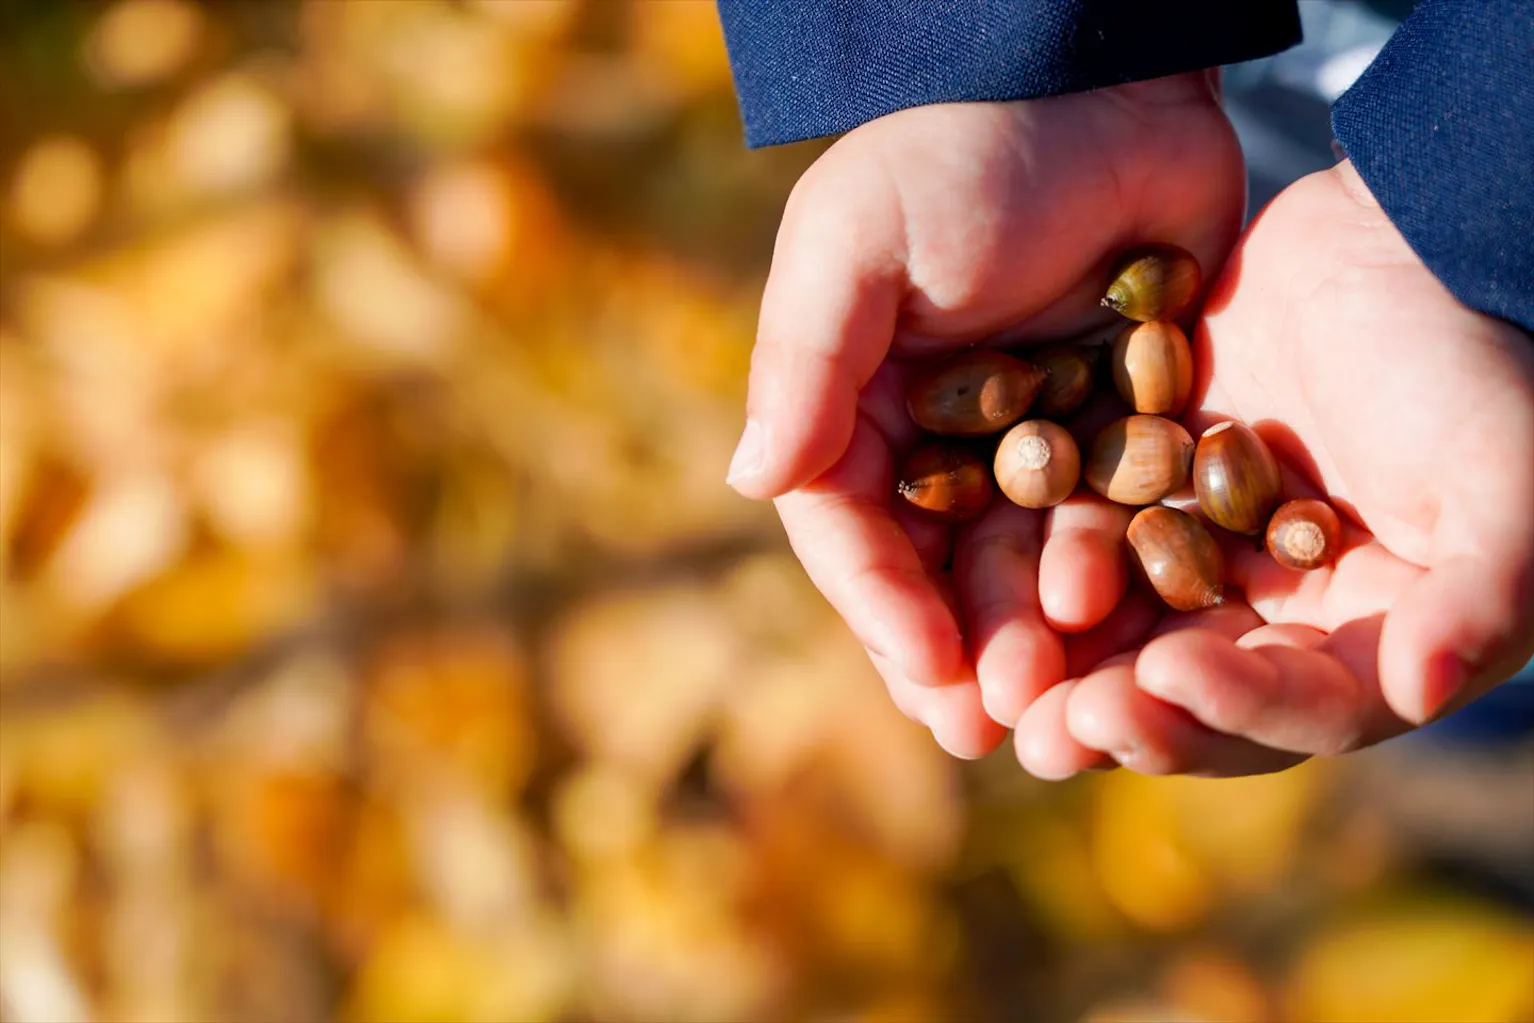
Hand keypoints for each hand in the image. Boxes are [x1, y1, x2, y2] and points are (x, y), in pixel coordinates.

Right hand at [726, 73, 1247, 756]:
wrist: (1103, 79)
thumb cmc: (960, 150)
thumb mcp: (857, 241)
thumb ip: (807, 361)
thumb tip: (749, 481)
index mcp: (858, 404)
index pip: (852, 528)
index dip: (882, 605)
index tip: (926, 670)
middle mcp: (938, 438)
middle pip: (938, 570)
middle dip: (964, 649)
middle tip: (996, 730)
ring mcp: (1033, 440)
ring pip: (1027, 565)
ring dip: (1042, 637)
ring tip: (1069, 703)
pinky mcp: (1120, 429)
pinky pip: (1118, 521)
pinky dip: (1126, 581)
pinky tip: (1145, 640)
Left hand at [1015, 159, 1533, 779]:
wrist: (1402, 239)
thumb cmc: (1476, 364)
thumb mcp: (1500, 479)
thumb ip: (1481, 591)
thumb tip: (1427, 690)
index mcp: (1360, 636)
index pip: (1292, 706)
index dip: (1224, 711)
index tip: (1155, 687)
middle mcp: (1269, 610)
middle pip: (1185, 689)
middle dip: (1116, 716)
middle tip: (1045, 736)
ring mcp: (1196, 548)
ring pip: (1115, 624)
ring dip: (1055, 659)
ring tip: (991, 682)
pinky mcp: (1139, 485)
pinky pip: (1077, 532)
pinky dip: (1028, 559)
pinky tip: (967, 574)